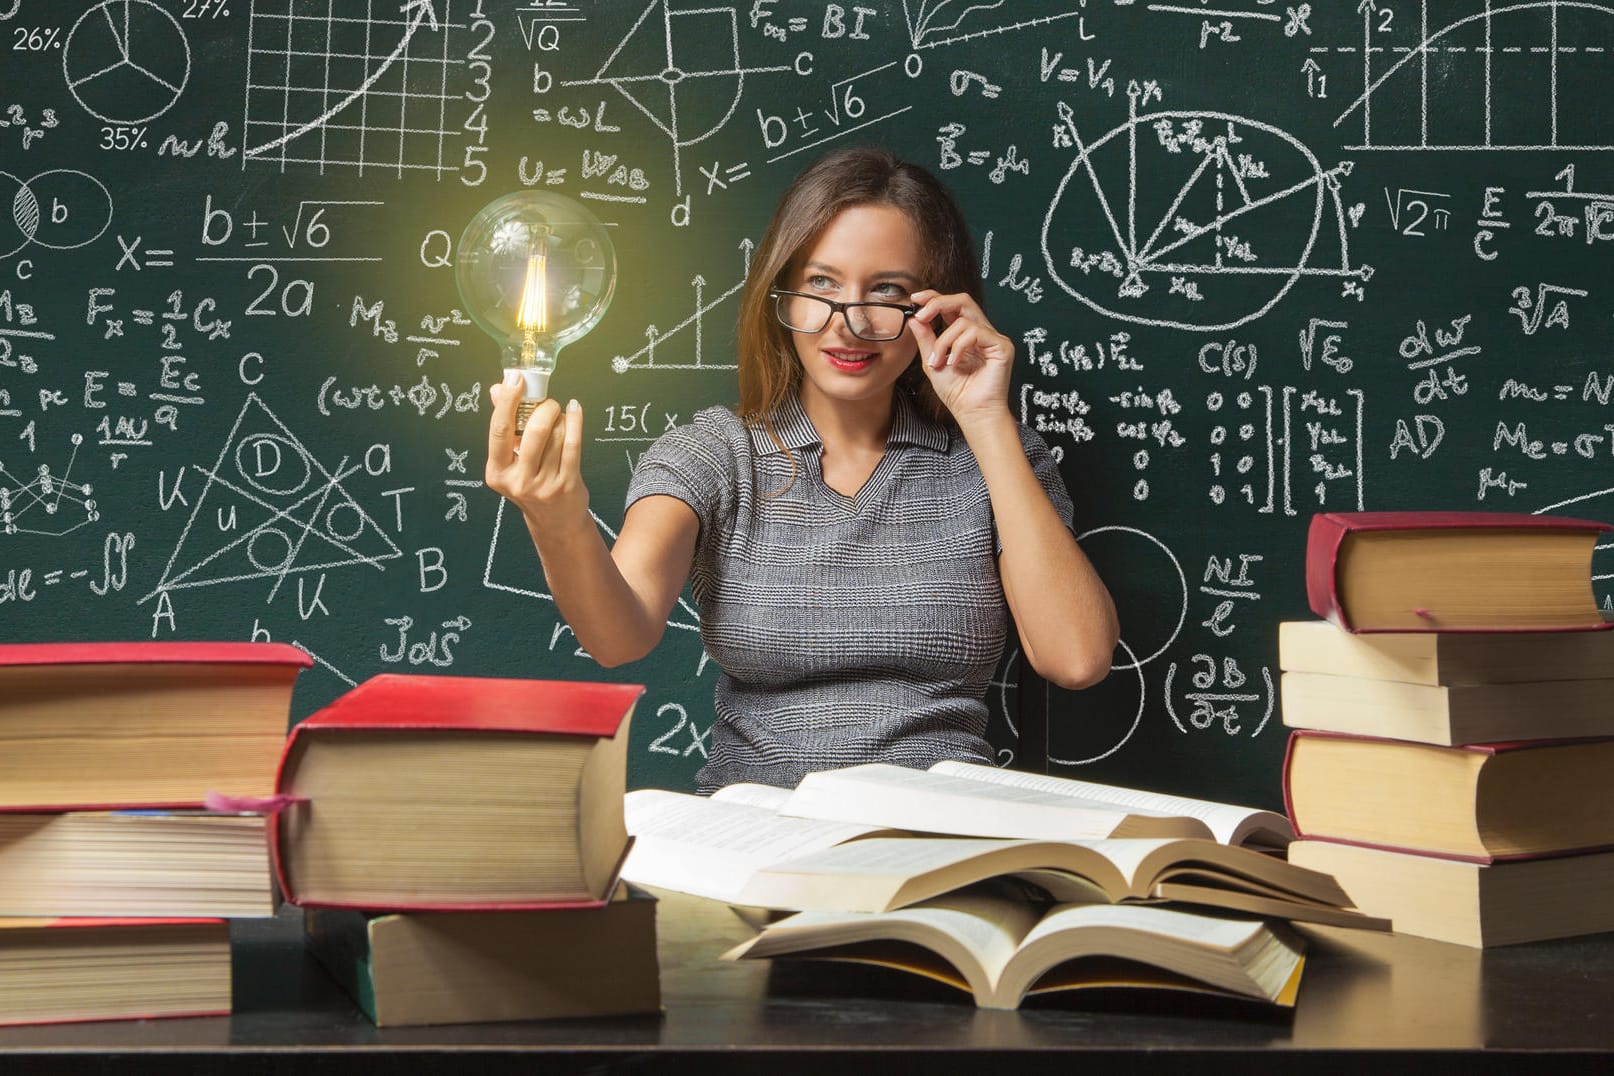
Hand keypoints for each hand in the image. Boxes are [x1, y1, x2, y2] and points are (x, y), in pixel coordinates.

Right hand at [484, 376, 589, 531]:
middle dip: (544, 408)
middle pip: (533, 431)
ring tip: (560, 418)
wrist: (555, 521)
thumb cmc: (531, 482)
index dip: (507, 401)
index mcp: (497, 472)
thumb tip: (496, 389)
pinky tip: (575, 411)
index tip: (516, 379)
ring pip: (556, 436)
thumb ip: (505, 425)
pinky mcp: (567, 484)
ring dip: (560, 418)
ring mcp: (544, 485)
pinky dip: (575, 422)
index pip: (500, 431)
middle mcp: (518, 481)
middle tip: (549, 403)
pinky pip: (573, 444)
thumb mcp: (511, 460)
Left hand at [908, 290, 1014, 427]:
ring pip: (964, 319)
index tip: (915, 298)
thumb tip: (915, 317)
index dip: (934, 297)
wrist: (972, 413)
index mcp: (965, 334)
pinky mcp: (1002, 346)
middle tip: (921, 315)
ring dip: (944, 340)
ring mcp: (993, 338)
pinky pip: (975, 332)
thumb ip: (925, 338)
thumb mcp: (932, 361)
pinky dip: (959, 346)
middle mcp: (981, 332)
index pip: (952, 305)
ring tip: (938, 361)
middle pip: (963, 300)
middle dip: (938, 303)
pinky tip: (955, 362)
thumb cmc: (956, 392)